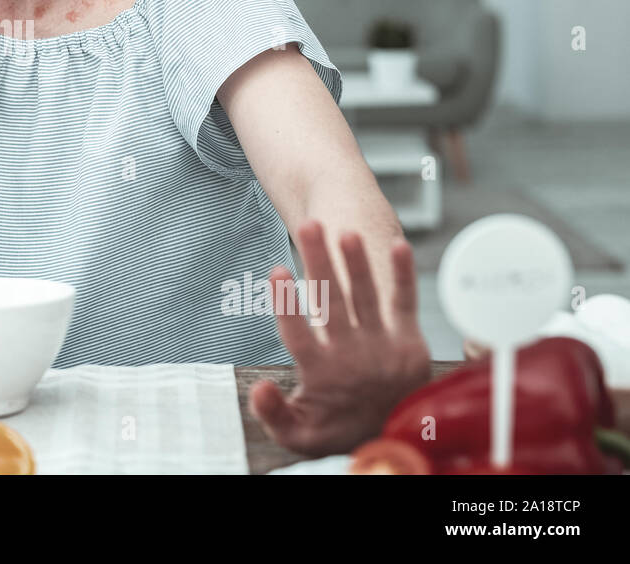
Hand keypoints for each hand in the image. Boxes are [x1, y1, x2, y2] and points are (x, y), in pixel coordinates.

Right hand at [248, 219, 431, 456]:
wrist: (391, 441)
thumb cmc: (335, 428)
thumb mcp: (297, 433)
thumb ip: (273, 413)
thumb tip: (257, 389)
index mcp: (322, 374)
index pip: (299, 335)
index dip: (287, 304)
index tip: (276, 271)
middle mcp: (354, 357)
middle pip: (333, 303)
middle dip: (320, 261)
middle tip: (309, 225)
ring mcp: (384, 347)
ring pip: (367, 297)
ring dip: (356, 262)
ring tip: (346, 231)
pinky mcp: (409, 341)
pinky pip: (406, 303)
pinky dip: (404, 275)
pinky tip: (401, 245)